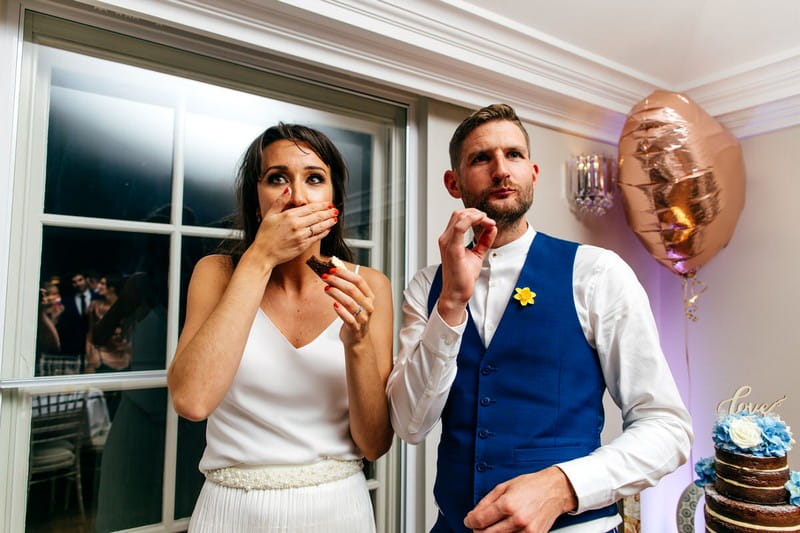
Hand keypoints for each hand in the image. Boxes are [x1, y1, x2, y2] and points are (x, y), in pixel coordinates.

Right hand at [251, 187, 338, 266]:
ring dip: (329, 222)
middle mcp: (297, 225)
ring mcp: (301, 236)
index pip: (310, 208)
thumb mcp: (270, 215)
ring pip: (319, 227)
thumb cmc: (265, 235)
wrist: (263, 254)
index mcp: (289, 215)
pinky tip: (328, 229)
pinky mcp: (303, 245)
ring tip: (335, 219)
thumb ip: (280, 201)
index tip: (328, 204)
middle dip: (328, 213)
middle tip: (335, 210)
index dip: (321, 205)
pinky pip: (316, 237)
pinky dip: (324, 233)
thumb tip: (288, 189)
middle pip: (317, 216)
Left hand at [322, 265, 374, 345]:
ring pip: (349, 302)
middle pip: (352, 289)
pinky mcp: (355, 327)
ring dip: (336, 293)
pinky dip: (340, 310)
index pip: (359, 280)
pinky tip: (333, 305)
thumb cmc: (355, 317)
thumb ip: (348, 286)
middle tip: (325, 277)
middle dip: (337, 281)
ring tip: (326, 288)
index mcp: (369, 297)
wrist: (358, 339)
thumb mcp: (355, 300)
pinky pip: (348, 318)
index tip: (333, 269)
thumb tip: (336, 270)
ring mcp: (363, 317)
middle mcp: (368, 306)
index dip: (345, 273)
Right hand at [437, 208, 496, 324]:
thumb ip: (484, 241)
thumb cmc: (463, 277)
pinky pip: (460, 227)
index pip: (460, 217)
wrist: (457, 293)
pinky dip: (472, 221)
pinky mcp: (452, 249)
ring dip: (477, 215)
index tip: (489, 221)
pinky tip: (484, 223)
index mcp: (449, 239)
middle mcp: (446, 239)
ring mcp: (447, 243)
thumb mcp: (477, 254)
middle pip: (459, 213)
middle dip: (477, 213)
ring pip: (459, 216)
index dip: (475, 215)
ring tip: (488, 222)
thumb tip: (492, 228)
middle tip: (489, 221)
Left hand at [463, 467, 576, 532]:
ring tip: (491, 527)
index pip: (479, 520)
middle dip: (478, 530)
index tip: (469, 520)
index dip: (470, 521)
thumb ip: (486, 502)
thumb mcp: (504, 487)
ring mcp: (527, 531)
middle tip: (478, 525)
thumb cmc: (531, 486)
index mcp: (508, 504)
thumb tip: (473, 516)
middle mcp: (517, 519)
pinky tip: (505, 530)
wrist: (554, 490)